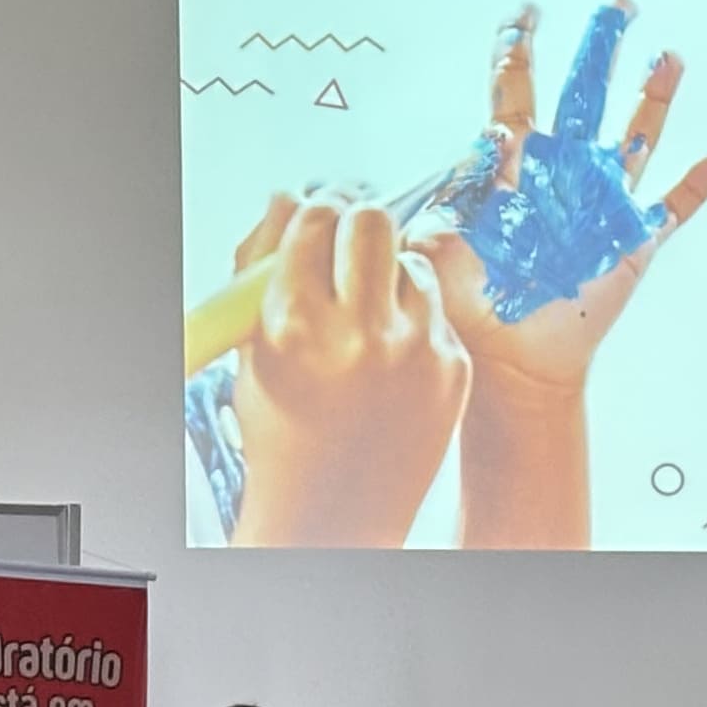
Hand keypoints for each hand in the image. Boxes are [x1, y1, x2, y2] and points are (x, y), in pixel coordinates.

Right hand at [229, 200, 470, 548]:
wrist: (334, 508)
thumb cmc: (282, 425)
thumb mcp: (254, 346)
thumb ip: (265, 264)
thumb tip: (293, 197)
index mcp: (295, 322)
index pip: (314, 217)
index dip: (315, 210)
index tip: (318, 217)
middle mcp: (360, 334)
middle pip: (373, 220)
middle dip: (357, 220)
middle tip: (350, 239)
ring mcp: (415, 352)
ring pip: (412, 261)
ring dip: (388, 271)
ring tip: (369, 306)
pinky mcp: (453, 368)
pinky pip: (436, 309)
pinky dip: (414, 316)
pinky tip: (393, 348)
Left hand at [424, 2, 706, 400]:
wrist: (510, 360)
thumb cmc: (467, 305)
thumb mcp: (437, 246)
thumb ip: (448, 196)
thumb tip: (486, 143)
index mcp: (514, 165)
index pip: (515, 91)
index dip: (519, 49)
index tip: (526, 14)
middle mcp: (562, 173)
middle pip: (585, 95)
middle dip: (600, 47)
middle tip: (616, 5)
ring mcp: (601, 205)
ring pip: (634, 138)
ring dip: (653, 98)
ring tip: (667, 56)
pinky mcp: (633, 243)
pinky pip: (672, 209)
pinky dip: (694, 186)